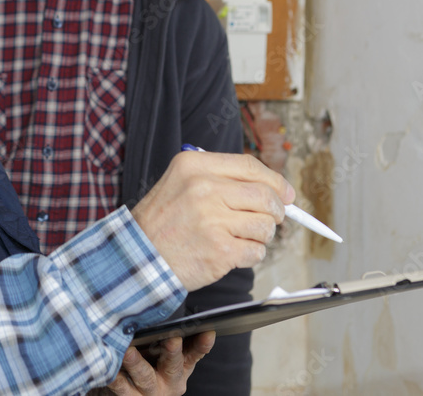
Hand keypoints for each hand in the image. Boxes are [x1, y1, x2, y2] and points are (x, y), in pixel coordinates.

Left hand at [91, 332, 215, 395]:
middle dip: (173, 351)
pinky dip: (116, 376)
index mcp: (182, 366)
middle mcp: (169, 380)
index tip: (208, 330)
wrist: (132, 393)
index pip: (196, 352)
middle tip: (171, 338)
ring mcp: (150, 390)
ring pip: (145, 376)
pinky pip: (121, 387)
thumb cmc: (150, 363)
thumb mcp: (166, 353)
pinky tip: (110, 365)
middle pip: (173, 365)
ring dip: (137, 363)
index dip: (203, 343)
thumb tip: (173, 304)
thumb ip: (172, 333)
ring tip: (128, 350)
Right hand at [131, 151, 293, 291]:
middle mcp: (204, 188)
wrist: (137, 257)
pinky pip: (256, 251)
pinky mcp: (220, 250)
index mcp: (194, 166)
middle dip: (275, 211)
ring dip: (259, 236)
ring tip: (237, 238)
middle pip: (264, 195)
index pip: (250, 165)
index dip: (274, 180)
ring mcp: (212, 220)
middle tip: (270, 220)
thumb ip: (221, 179)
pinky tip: (230, 253)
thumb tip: (274, 189)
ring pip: (264, 225)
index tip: (285, 193)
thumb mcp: (180, 183)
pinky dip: (250, 255)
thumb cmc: (161, 223)